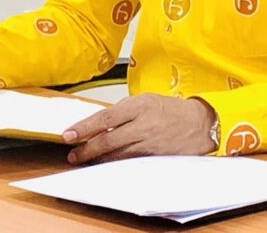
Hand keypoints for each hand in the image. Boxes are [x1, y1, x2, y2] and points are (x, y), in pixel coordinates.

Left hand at [62, 93, 216, 164]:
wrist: (198, 123)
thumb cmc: (169, 110)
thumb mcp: (144, 101)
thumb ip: (122, 112)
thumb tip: (97, 124)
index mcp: (139, 106)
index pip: (105, 118)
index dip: (84, 128)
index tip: (68, 135)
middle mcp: (144, 125)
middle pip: (108, 140)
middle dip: (86, 149)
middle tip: (73, 154)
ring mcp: (150, 144)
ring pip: (117, 155)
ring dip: (98, 159)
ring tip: (85, 160)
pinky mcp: (155, 158)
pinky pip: (130, 163)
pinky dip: (116, 164)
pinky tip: (106, 164)